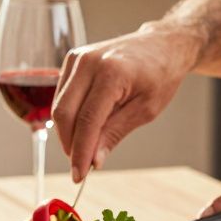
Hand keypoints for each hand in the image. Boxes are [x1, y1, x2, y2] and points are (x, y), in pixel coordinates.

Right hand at [52, 26, 198, 181]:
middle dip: (70, 144)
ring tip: (87, 144)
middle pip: (64, 113)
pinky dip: (69, 116)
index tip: (78, 175)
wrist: (162, 45)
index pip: (86, 120)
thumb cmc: (159, 74)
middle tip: (81, 164)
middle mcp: (88, 62)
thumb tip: (93, 160)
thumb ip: (115, 133)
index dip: (80, 152)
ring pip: (58, 106)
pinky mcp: (71, 60)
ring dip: (68, 132)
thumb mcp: (146, 110)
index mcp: (111, 73)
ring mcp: (77, 58)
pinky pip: (62, 95)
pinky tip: (85, 125)